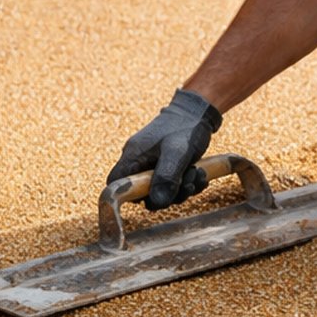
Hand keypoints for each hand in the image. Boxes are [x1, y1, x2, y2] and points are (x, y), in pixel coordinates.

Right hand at [107, 88, 222, 210]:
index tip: (153, 197)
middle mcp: (139, 162)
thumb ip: (166, 177)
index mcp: (133, 156)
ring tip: (198, 173)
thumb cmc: (185, 128)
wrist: (197, 113)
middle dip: (169, 195)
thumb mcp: (177, 153)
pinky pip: (172, 185)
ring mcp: (152, 165)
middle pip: (144, 193)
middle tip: (189, 183)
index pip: (116, 183)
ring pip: (162, 192)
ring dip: (183, 189)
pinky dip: (187, 184)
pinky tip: (200, 175)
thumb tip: (157, 203)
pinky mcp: (165, 167)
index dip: (129, 195)